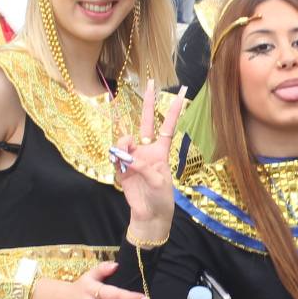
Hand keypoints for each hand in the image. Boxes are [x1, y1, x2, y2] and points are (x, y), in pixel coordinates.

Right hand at [115, 79, 187, 240]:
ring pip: (124, 140)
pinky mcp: (121, 168)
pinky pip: (115, 156)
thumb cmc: (161, 198)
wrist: (148, 215)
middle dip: (147, 103)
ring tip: (125, 158)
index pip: (168, 125)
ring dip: (123, 145)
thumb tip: (127, 157)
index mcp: (161, 151)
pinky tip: (121, 167)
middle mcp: (146, 150)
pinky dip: (116, 160)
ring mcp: (132, 157)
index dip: (174, 109)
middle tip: (149, 83)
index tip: (182, 91)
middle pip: (146, 121)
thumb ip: (144, 166)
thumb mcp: (159, 182)